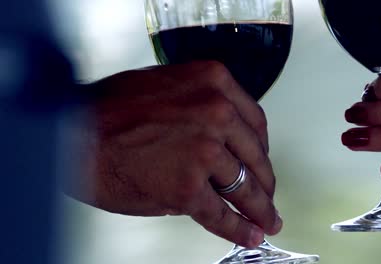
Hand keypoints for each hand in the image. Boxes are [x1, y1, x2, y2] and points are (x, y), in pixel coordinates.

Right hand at [64, 61, 281, 247]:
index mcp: (213, 82)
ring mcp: (204, 149)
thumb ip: (200, 109)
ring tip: (265, 221)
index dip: (261, 149)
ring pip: (244, 186)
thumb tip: (222, 143)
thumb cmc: (109, 109)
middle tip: (267, 197)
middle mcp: (216, 111)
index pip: (255, 122)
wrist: (72, 133)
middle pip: (255, 155)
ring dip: (258, 208)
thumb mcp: (166, 88)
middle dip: (263, 182)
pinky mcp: (188, 186)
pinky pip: (221, 213)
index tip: (261, 162)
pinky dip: (238, 228)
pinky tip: (248, 234)